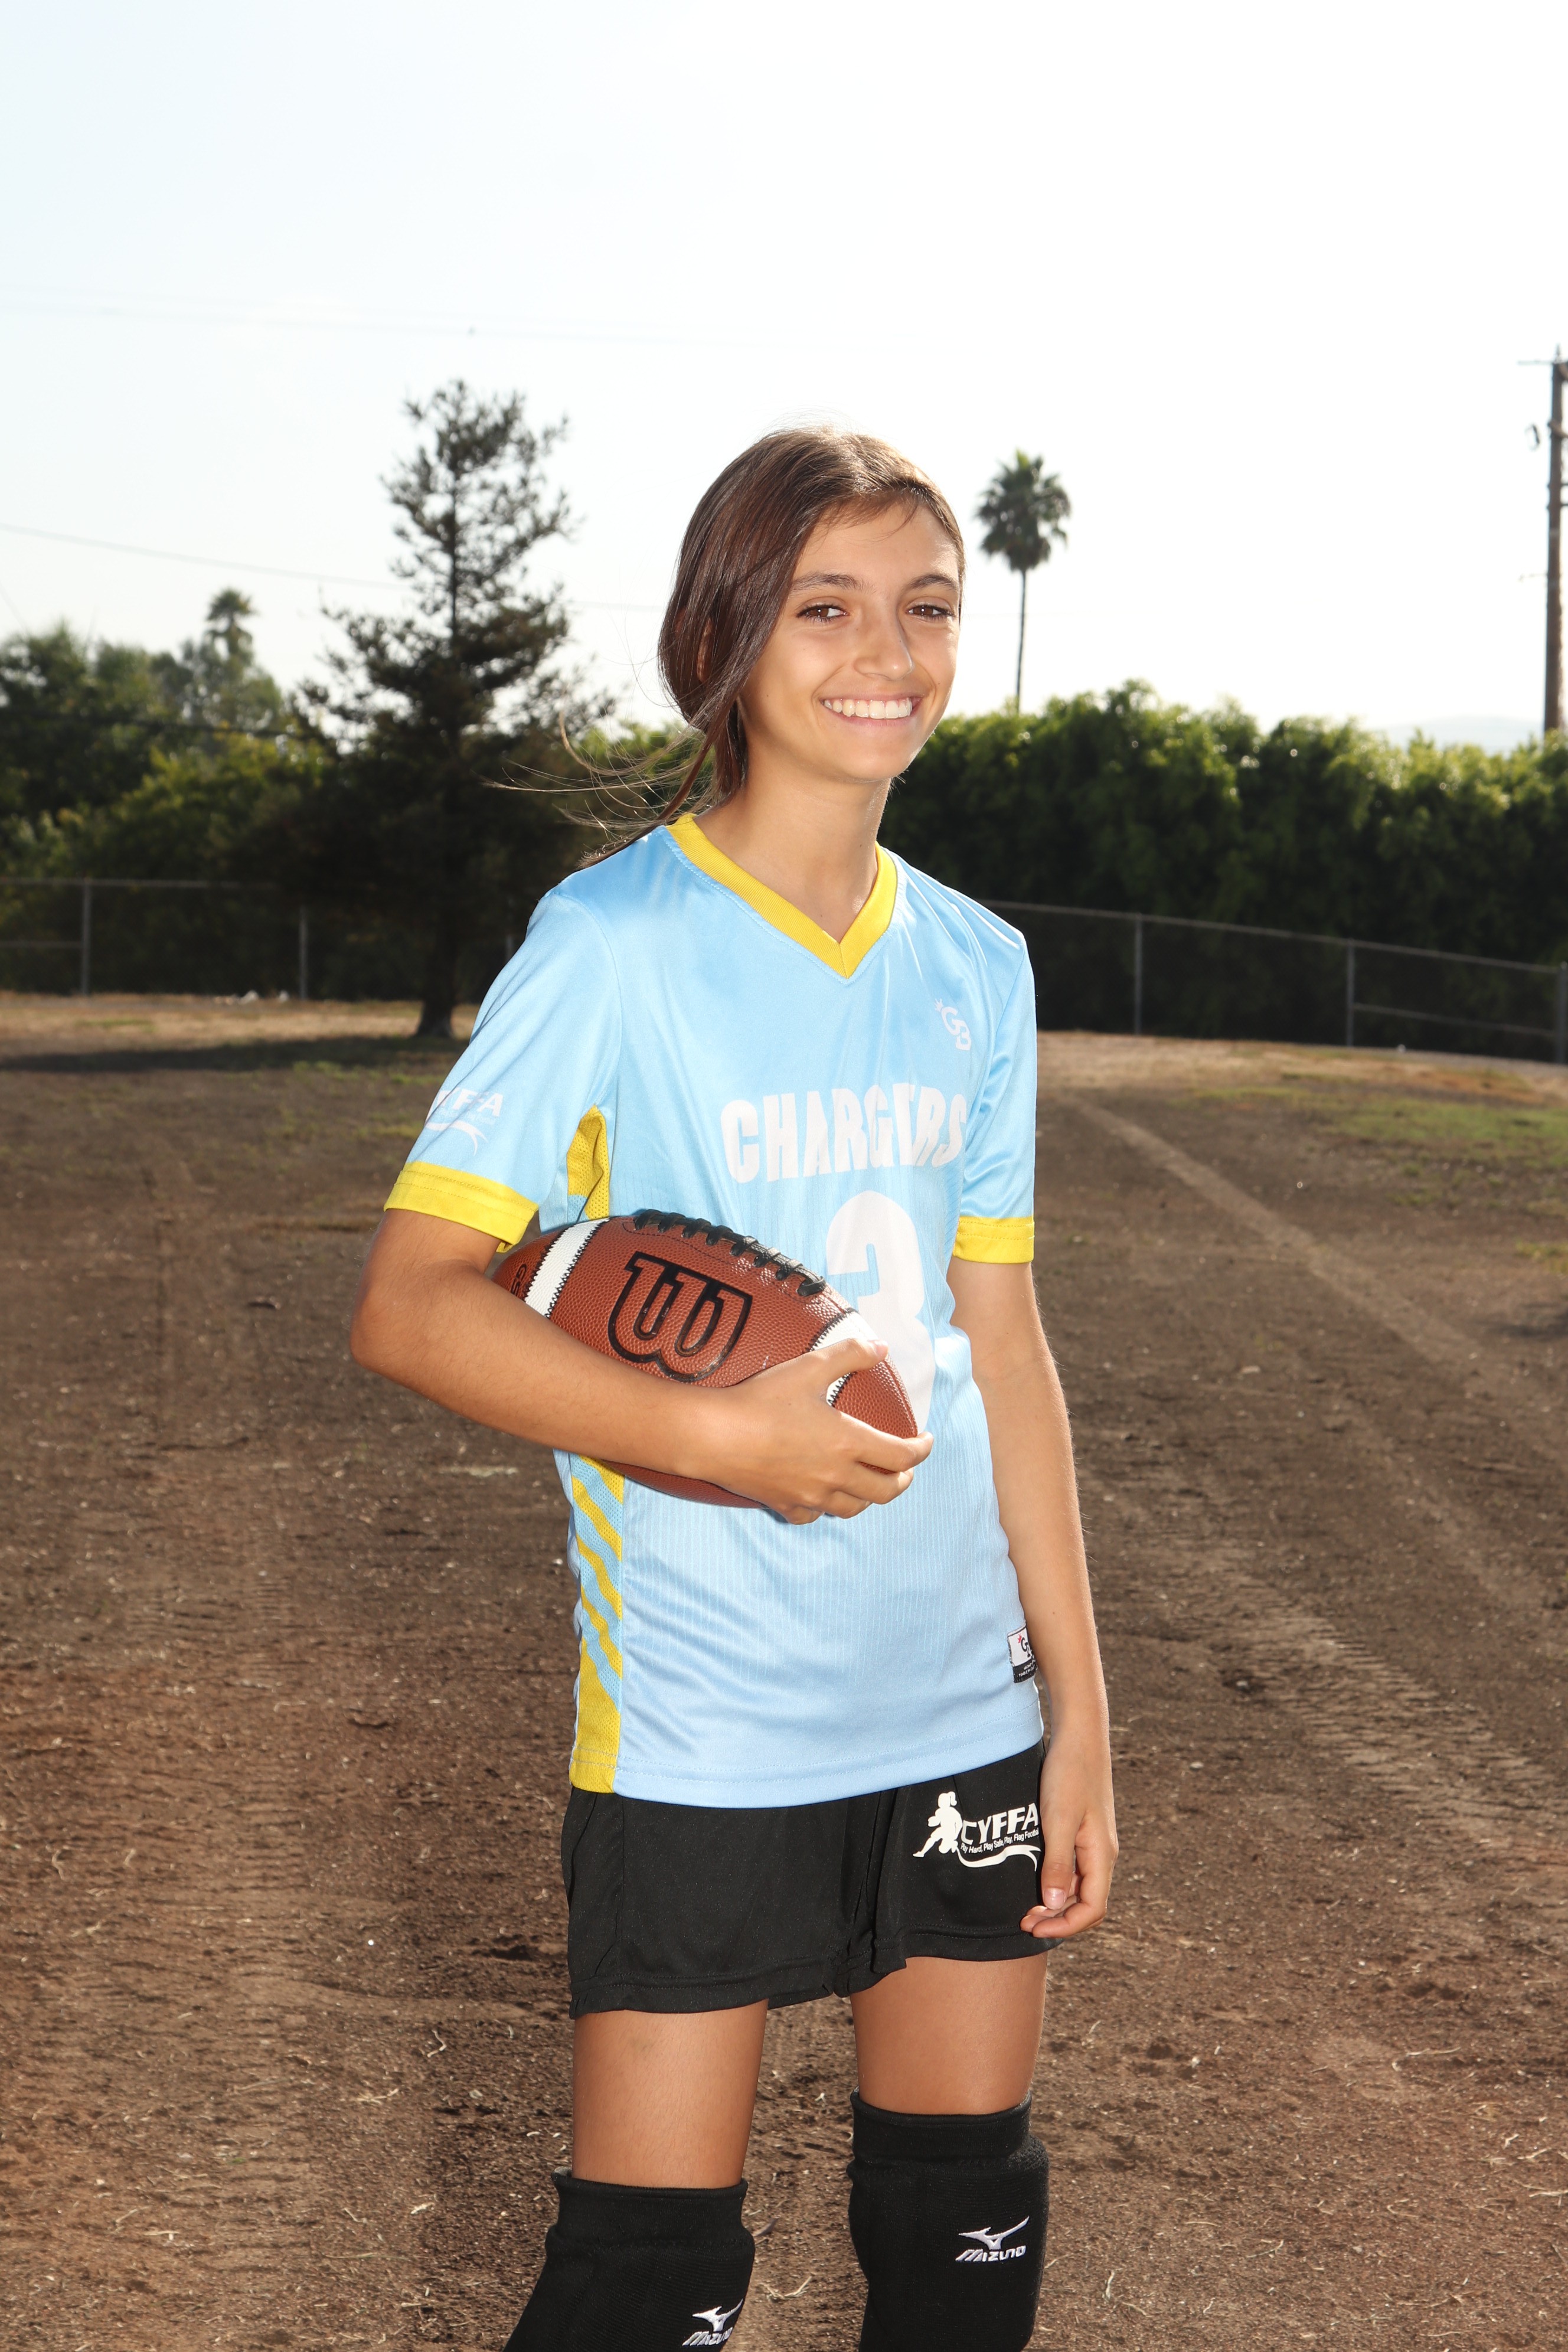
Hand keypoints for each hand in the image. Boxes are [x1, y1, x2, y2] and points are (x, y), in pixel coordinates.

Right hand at [687, 1334, 932, 1521]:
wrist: (713, 1436)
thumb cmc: (762, 1400)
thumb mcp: (809, 1367)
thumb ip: (850, 1355)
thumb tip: (882, 1348)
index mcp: (849, 1443)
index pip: (902, 1456)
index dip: (922, 1450)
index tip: (926, 1441)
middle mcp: (835, 1476)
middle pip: (886, 1490)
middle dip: (903, 1479)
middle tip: (906, 1469)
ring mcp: (810, 1496)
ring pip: (854, 1508)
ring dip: (870, 1497)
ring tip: (872, 1484)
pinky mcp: (784, 1504)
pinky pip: (813, 1516)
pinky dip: (825, 1508)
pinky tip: (822, 1498)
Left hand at [1020, 1726, 1116, 1940]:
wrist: (1079, 1735)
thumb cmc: (1069, 1773)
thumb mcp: (1059, 1820)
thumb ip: (1058, 1863)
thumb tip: (1054, 1904)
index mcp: (1101, 1854)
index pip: (1093, 1909)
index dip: (1065, 1926)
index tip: (1034, 1928)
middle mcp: (1102, 1853)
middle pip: (1087, 1902)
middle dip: (1058, 1918)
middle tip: (1024, 1921)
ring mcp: (1093, 1842)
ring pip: (1079, 1887)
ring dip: (1056, 1902)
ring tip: (1026, 1906)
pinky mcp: (1083, 1830)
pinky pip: (1073, 1868)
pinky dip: (1056, 1882)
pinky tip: (1035, 1878)